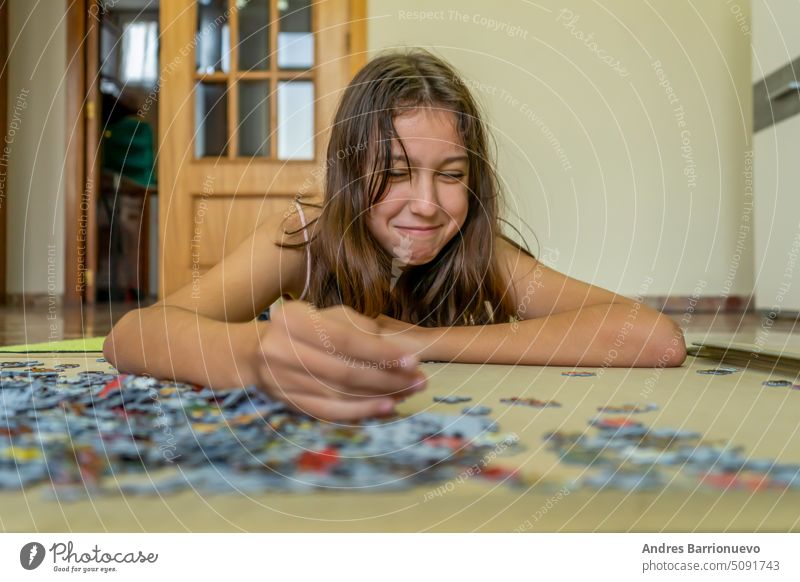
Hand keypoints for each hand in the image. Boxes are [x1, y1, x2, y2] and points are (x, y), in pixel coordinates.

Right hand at [247, 301, 426, 420]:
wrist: (251, 353)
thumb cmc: (301, 328)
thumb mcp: (324, 315)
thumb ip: (359, 327)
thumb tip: (400, 350)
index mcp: (293, 319)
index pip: (345, 340)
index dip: (382, 352)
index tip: (413, 361)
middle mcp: (282, 349)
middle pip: (344, 370)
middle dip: (388, 378)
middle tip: (419, 381)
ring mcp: (280, 380)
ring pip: (338, 394)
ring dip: (379, 397)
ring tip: (408, 394)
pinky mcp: (286, 402)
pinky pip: (328, 411)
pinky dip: (359, 412)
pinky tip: (385, 408)